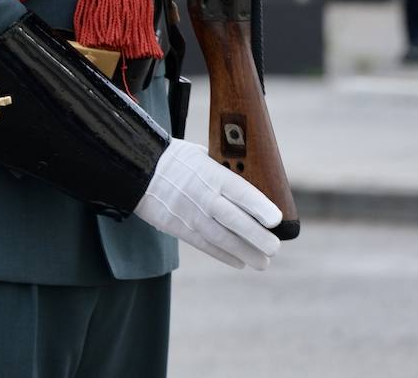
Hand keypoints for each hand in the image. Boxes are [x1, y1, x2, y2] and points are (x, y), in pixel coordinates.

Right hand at [134, 139, 281, 268]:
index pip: (239, 190)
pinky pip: (205, 245)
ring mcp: (190, 214)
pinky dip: (224, 255)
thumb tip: (252, 182)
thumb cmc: (178, 159)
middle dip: (256, 237)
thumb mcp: (202, 154)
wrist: (140, 169)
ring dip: (244, 252)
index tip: (276, 220)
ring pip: (221, 238)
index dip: (259, 206)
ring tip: (263, 262)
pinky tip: (240, 261)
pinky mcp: (179, 228)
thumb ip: (224, 170)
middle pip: (233, 220)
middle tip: (275, 248)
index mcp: (210, 172)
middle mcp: (202, 195)